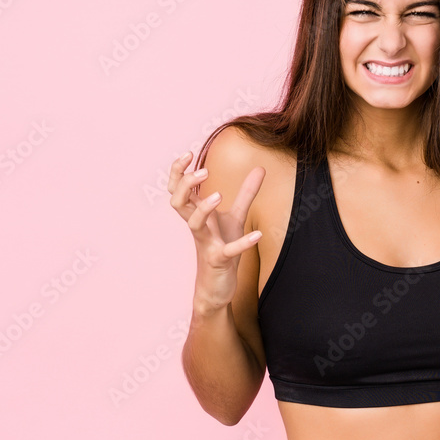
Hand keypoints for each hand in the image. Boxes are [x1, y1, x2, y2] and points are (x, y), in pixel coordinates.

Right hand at [167, 151, 264, 313]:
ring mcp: (206, 243)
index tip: (189, 153)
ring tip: (218, 195)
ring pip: (194, 224)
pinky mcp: (219, 260)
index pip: (178, 189)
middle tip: (203, 171)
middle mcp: (198, 226)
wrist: (217, 285)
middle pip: (178, 202)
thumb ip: (246, 193)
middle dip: (186, 184)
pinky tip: (258, 235)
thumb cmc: (222, 246)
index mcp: (197, 213)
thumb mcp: (236, 216)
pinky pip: (227, 251)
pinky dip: (242, 243)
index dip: (178, 171)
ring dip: (204, 209)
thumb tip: (260, 167)